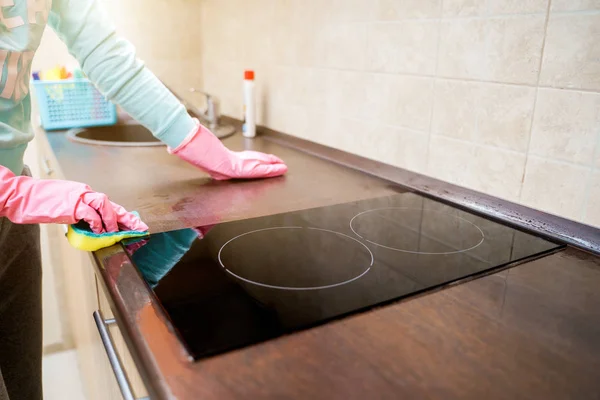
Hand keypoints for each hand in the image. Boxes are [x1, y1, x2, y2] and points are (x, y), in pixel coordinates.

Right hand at [0, 166, 147, 233]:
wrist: (22, 196)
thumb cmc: (41, 203)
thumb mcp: (65, 209)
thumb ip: (80, 216)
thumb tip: (91, 229)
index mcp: (84, 194)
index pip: (108, 205)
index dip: (123, 216)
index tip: (135, 225)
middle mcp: (84, 192)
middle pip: (111, 204)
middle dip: (126, 217)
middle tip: (138, 228)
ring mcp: (78, 197)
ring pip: (104, 204)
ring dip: (112, 219)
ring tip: (116, 232)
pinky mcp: (71, 204)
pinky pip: (90, 213)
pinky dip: (97, 222)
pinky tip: (100, 231)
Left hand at [168, 119, 287, 179]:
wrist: (191, 146)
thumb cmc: (195, 144)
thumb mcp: (199, 139)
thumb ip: (199, 132)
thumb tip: (192, 121)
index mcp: (224, 161)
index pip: (245, 163)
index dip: (257, 162)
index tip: (267, 162)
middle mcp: (230, 167)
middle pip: (254, 166)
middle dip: (268, 167)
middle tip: (281, 167)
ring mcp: (234, 168)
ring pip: (258, 168)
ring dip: (272, 169)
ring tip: (283, 168)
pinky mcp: (236, 169)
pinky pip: (256, 171)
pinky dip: (269, 170)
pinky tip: (278, 168)